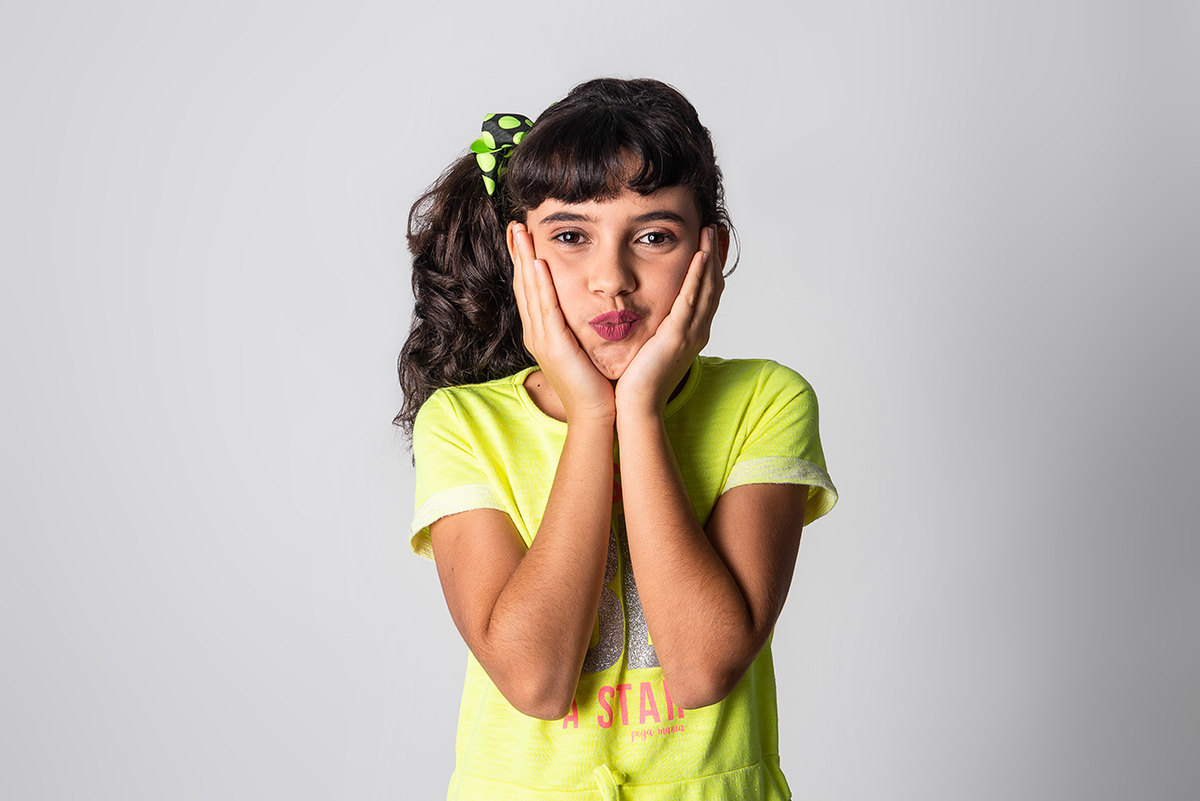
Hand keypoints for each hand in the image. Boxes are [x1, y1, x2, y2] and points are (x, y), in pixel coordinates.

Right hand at [508, 223, 615, 422]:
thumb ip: (580, 324)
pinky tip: (536, 263)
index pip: (531, 290)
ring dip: (524, 260)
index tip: (523, 235)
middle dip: (518, 253)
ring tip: (519, 232)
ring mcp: (542, 339)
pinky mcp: (554, 345)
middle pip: (523, 286)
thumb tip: (588, 304)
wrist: (597, 413)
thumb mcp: (584, 345)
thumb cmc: (596, 382)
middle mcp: (537, 333)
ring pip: (530, 292)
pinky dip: (539, 284)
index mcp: (543, 333)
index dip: (524, 261)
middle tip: (514, 224)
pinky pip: (545, 308)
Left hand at [615, 225, 725, 415]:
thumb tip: (647, 309)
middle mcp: (697, 331)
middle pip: (712, 285)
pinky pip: (689, 301)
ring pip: (705, 288)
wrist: (637, 406)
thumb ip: (654, 325)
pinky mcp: (677, 337)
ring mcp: (690, 334)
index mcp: (691, 333)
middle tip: (713, 227)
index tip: (708, 241)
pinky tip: (699, 257)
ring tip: (709, 231)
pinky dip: (696, 277)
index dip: (710, 266)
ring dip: (709, 258)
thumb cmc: (638, 380)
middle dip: (714, 255)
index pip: (706, 292)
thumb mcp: (651, 345)